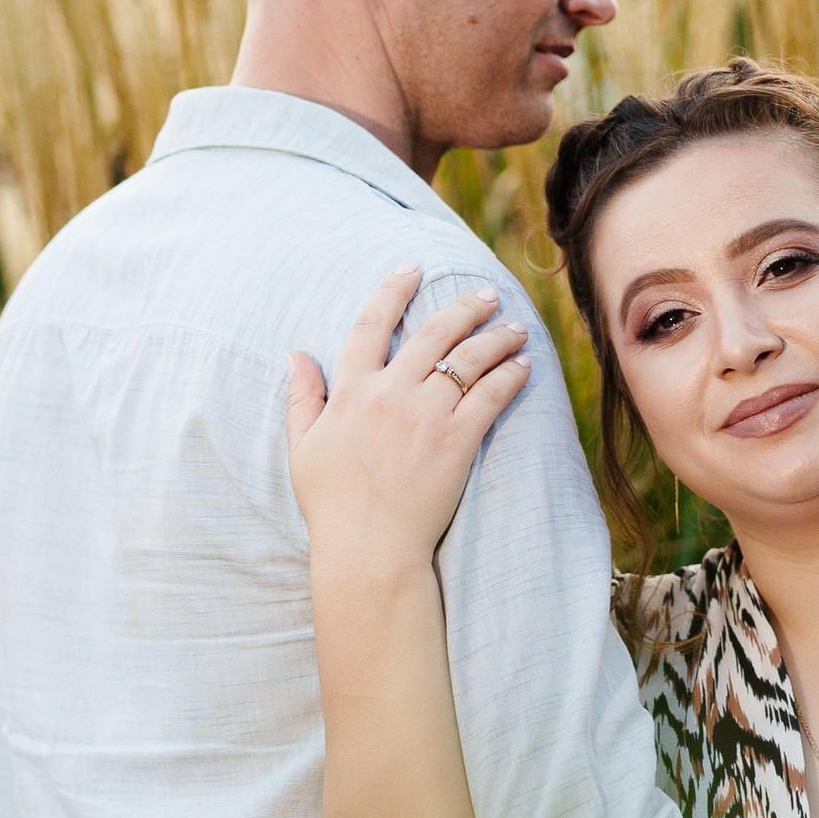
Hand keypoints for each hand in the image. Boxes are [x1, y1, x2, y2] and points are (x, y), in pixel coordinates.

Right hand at [284, 265, 530, 573]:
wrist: (368, 548)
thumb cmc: (332, 504)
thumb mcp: (302, 447)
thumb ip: (301, 397)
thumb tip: (294, 354)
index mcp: (351, 391)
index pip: (372, 324)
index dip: (394, 290)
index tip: (413, 269)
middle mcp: (390, 394)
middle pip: (433, 332)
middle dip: (464, 307)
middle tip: (485, 295)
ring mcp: (426, 415)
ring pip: (469, 358)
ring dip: (497, 337)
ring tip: (515, 328)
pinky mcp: (457, 440)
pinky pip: (491, 394)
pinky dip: (510, 375)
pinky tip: (523, 366)